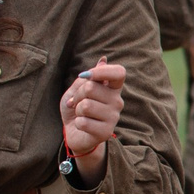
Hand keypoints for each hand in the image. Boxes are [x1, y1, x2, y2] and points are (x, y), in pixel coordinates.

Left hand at [60, 56, 126, 185]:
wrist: (74, 132)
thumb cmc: (76, 108)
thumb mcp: (77, 89)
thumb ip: (87, 78)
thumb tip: (103, 60)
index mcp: (113, 88)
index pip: (119, 72)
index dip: (101, 71)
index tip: (85, 75)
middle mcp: (117, 101)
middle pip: (91, 87)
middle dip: (77, 95)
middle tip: (77, 103)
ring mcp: (114, 117)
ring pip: (86, 105)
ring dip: (77, 110)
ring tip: (81, 115)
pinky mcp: (106, 132)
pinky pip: (83, 121)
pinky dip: (77, 123)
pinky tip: (83, 126)